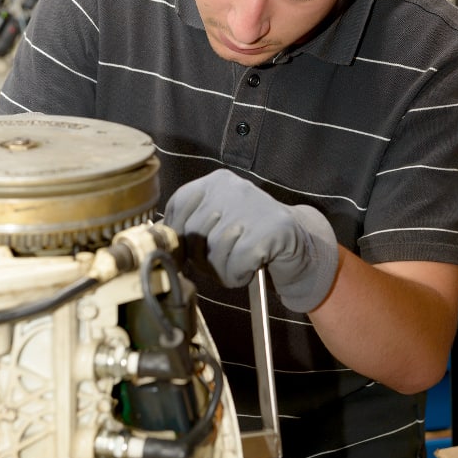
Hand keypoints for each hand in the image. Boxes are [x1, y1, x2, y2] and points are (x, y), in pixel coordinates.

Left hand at [163, 169, 338, 312]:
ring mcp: (252, 207)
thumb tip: (158, 240)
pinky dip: (238, 275)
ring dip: (222, 270)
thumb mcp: (219, 221)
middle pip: (193, 233)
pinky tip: (249, 269)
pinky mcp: (269, 229)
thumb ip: (191, 224)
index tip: (186, 251)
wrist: (299, 243)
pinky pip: (236, 262)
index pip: (178, 205)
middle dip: (201, 258)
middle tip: (218, 263)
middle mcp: (232, 188)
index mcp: (216, 182)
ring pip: (213, 251)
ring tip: (237, 265)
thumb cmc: (252, 235)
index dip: (178, 235)